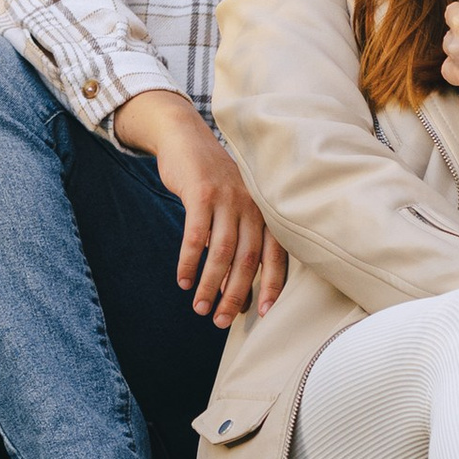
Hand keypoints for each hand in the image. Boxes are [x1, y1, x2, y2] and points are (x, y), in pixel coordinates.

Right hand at [112, 89, 286, 324]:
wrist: (185, 138)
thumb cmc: (210, 181)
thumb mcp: (230, 209)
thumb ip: (234, 244)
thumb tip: (230, 290)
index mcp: (264, 211)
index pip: (275, 254)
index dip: (273, 285)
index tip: (266, 313)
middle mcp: (251, 205)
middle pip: (248, 259)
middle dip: (236, 295)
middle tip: (221, 321)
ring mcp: (227, 198)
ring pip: (222, 252)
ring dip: (210, 285)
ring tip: (199, 308)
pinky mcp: (201, 193)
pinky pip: (195, 236)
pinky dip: (189, 262)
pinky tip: (183, 280)